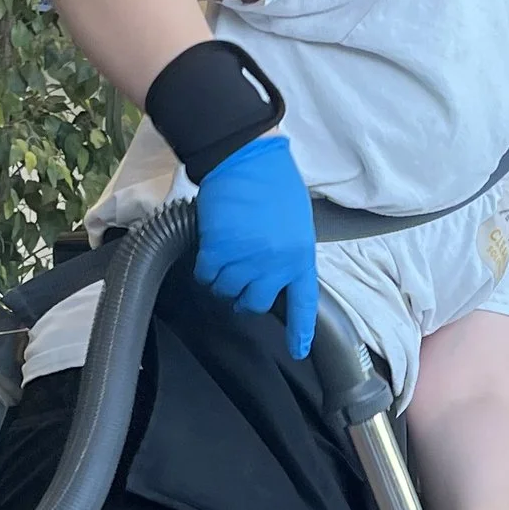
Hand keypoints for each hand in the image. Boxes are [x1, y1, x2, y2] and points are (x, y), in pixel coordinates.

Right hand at [191, 133, 317, 356]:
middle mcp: (276, 264)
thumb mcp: (296, 222)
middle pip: (255, 303)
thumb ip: (289, 251)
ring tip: (222, 257)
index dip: (300, 331)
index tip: (298, 351)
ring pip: (227, 290)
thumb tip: (275, 272)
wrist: (246, 158)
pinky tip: (209, 250)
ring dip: (221, 280)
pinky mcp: (219, 250)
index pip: (304, 303)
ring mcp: (247, 259)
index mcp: (301, 256)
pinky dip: (204, 267)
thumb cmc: (274, 183)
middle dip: (244, 296)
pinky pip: (206, 275)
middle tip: (237, 280)